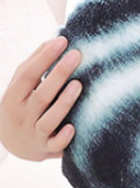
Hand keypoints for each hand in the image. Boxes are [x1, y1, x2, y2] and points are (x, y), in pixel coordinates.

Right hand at [0, 36, 81, 160]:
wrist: (14, 144)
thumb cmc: (23, 104)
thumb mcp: (22, 85)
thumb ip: (36, 62)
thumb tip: (56, 37)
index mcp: (13, 97)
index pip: (28, 75)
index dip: (45, 57)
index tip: (63, 40)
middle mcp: (21, 116)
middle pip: (41, 95)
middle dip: (59, 74)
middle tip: (77, 54)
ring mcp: (34, 134)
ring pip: (48, 120)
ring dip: (64, 103)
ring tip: (78, 84)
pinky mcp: (46, 150)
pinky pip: (55, 145)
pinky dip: (63, 138)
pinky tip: (73, 127)